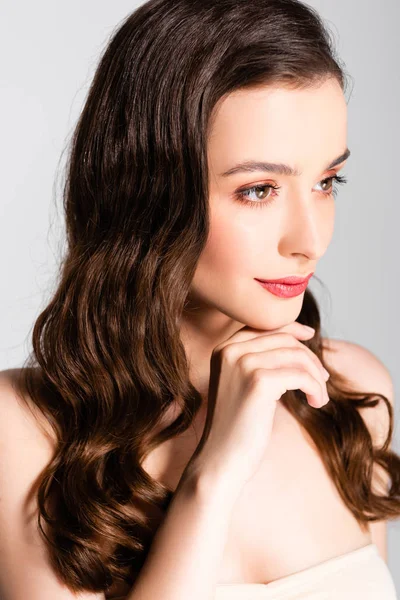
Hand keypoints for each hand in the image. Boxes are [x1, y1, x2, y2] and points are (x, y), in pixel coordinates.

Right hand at [187, 321, 329, 494]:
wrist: (220, 459)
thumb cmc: (236, 427)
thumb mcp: (242, 385)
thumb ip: (259, 361)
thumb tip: (297, 342)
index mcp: (223, 349)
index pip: (264, 325)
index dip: (292, 328)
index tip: (311, 336)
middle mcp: (230, 350)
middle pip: (284, 339)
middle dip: (309, 358)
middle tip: (322, 381)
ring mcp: (243, 364)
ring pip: (296, 356)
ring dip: (316, 376)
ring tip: (320, 397)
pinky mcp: (258, 382)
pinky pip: (301, 375)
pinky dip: (316, 388)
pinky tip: (316, 403)